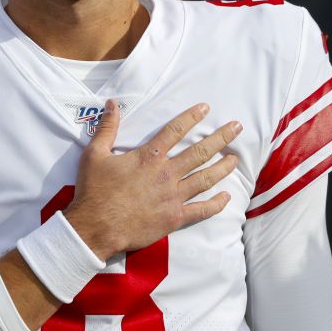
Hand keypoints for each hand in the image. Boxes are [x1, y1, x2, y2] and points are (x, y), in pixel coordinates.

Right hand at [64, 100, 240, 259]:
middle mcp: (166, 173)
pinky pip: (201, 210)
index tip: (206, 108)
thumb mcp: (95, 154)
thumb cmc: (94, 190)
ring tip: (236, 159)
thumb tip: (112, 103)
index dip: (191, 117)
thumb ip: (107, 128)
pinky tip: (227, 197)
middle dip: (221, 138)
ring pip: (206, 178)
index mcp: (149, 156)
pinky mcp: (175, 218)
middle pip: (200, 152)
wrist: (95, 227)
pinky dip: (216, 204)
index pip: (175, 130)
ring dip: (223, 167)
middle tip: (237, 127)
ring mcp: (173, 196)